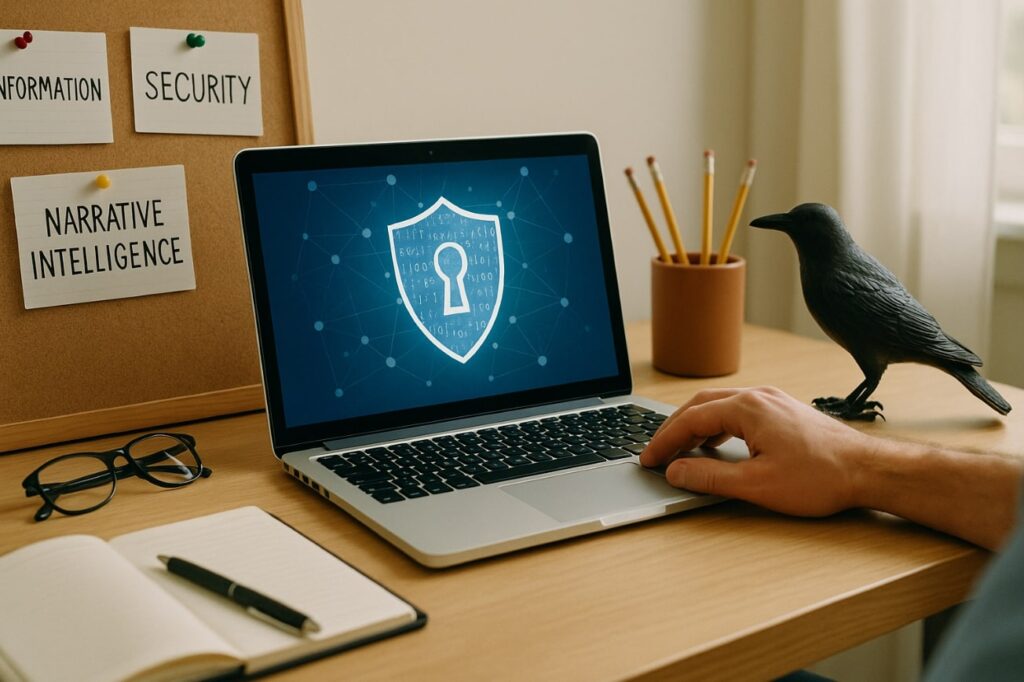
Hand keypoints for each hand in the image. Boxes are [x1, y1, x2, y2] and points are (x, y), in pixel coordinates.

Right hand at [640, 386, 876, 516]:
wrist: (869, 470)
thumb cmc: (821, 476)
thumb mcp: (757, 485)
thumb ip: (710, 477)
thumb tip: (676, 471)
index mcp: (747, 408)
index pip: (690, 420)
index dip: (665, 442)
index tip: (648, 459)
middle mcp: (758, 397)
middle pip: (700, 405)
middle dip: (674, 429)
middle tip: (657, 453)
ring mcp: (773, 401)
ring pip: (719, 405)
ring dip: (695, 425)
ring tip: (680, 450)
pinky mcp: (784, 411)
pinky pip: (738, 410)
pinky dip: (717, 425)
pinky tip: (716, 443)